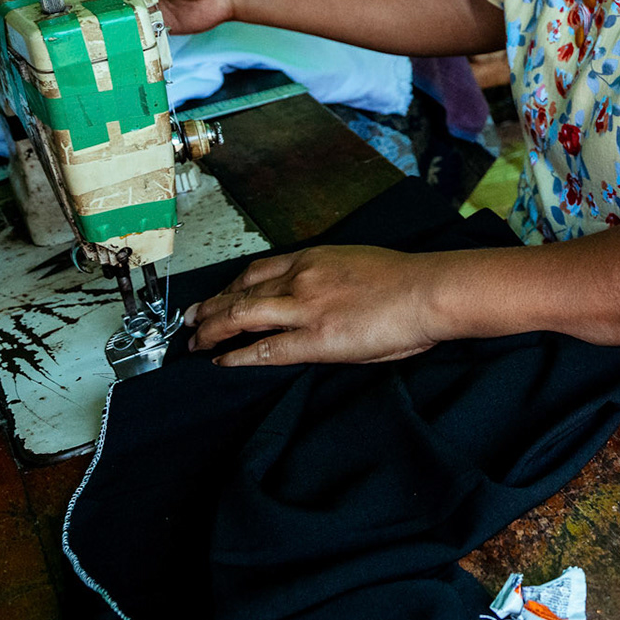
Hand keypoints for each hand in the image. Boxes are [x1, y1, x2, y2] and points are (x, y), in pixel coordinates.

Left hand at [183, 244, 454, 365]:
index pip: (256, 270)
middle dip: (209, 308)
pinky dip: (237, 356)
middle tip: (190, 322)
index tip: (217, 296)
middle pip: (239, 292)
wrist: (429, 291)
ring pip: (241, 316)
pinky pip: (265, 348)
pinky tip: (221, 362)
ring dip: (212, 331)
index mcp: (313, 257)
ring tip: (194, 344)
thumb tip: (315, 298)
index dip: (229, 286)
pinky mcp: (316, 338)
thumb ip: (328, 279)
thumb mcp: (358, 265)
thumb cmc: (407, 280)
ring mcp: (305, 307)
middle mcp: (300, 277)